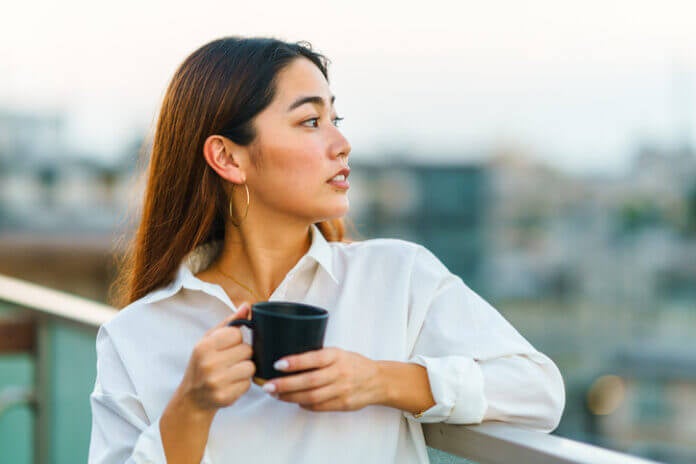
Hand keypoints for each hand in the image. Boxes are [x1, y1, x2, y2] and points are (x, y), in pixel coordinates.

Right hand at [176, 303, 254, 411]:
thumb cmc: (202, 364)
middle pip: (247, 350)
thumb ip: (229, 323)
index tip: (227, 346)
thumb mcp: (209, 340)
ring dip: (245, 369)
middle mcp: (208, 364)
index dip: (236, 340)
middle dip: (242, 354)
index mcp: (204, 347)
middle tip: (230, 361)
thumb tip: (247, 306)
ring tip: (231, 372)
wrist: (191, 398)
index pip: (237, 333)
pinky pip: (248, 383)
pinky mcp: (225, 397)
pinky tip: (230, 384)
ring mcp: (217, 382)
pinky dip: (243, 383)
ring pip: (250, 367)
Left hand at [263, 347, 385, 411]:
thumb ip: (318, 356)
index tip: (277, 364)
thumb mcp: (338, 353)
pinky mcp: (342, 404)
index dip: (295, 362)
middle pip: (309, 381)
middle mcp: (340, 372)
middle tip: (268, 386)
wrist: (378, 381)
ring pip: (311, 397)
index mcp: (337, 356)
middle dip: (285, 385)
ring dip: (290, 397)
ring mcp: (342, 390)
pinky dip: (304, 404)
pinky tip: (294, 400)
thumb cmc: (353, 363)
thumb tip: (288, 360)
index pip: (314, 359)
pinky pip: (318, 407)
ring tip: (276, 394)